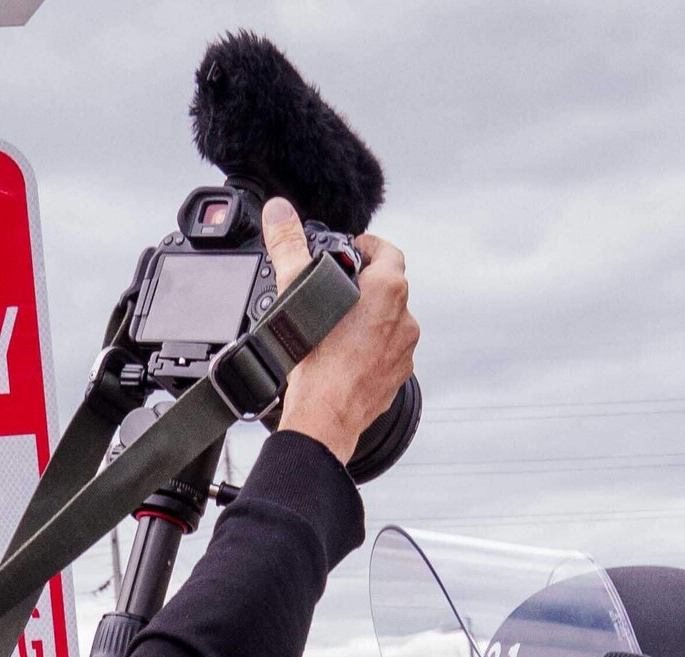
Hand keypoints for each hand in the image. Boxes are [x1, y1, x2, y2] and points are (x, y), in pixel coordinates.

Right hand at [267, 205, 413, 468]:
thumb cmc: (314, 359)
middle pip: (388, 287)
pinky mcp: (397, 378)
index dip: (367, 245)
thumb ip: (288, 245)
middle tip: (336, 288)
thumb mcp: (294, 290)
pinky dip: (370, 350)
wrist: (324, 417)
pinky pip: (386, 353)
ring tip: (336, 325)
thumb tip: (280, 211)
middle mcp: (404, 318)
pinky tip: (343, 356)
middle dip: (364, 284)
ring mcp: (404, 351)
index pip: (387, 250)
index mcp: (389, 290)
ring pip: (388, 322)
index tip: (351, 249)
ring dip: (368, 318)